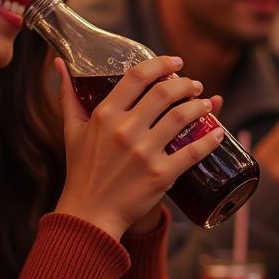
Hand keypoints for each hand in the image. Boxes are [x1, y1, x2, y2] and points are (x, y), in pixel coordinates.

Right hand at [54, 57, 225, 241]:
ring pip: (182, 117)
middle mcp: (124, 131)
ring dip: (200, 106)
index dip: (161, 64)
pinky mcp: (160, 175)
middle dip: (186, 84)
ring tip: (206, 104)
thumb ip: (68, 96)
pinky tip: (219, 132)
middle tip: (195, 85)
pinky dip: (210, 140)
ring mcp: (144, 153)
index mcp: (104, 115)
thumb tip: (59, 63)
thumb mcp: (71, 130)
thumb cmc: (81, 171)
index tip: (176, 62)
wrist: (89, 215)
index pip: (137, 77)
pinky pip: (193, 152)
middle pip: (165, 93)